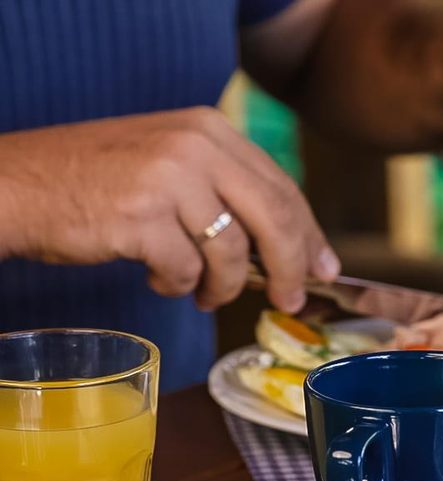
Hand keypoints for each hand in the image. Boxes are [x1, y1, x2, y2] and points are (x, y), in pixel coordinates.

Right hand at [0, 108, 336, 312]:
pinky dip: (177, 285)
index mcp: (210, 130)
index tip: (324, 268)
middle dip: (290, 268)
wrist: (19, 184)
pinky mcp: (141, 218)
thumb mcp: (172, 164)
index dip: (309, 236)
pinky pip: (186, 270)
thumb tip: (299, 249)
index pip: (282, 189)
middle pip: (273, 219)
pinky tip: (161, 278)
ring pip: (231, 253)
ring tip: (203, 293)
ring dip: (222, 286)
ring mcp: (168, 180)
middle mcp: (194, 147)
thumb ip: (229, 193)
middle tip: (290, 300)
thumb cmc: (98, 180)